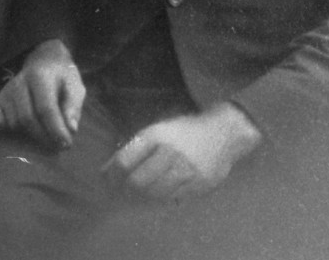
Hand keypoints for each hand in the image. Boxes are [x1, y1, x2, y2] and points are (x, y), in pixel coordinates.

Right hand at [0, 39, 84, 149]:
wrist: (43, 59)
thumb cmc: (62, 76)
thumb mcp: (75, 86)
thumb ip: (73, 107)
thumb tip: (71, 129)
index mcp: (40, 76)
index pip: (45, 108)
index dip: (56, 130)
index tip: (66, 144)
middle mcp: (19, 82)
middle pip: (27, 118)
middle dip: (44, 137)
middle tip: (59, 146)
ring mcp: (6, 91)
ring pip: (14, 122)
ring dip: (31, 135)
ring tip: (47, 137)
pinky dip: (5, 129)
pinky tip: (17, 133)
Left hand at [102, 103, 262, 200]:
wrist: (224, 132)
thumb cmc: (185, 130)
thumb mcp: (159, 129)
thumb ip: (136, 147)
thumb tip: (108, 168)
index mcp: (156, 135)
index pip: (125, 160)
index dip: (111, 174)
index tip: (105, 179)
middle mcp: (170, 152)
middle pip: (138, 180)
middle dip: (124, 188)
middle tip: (119, 191)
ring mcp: (186, 170)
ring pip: (154, 192)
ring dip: (141, 196)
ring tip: (135, 195)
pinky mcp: (198, 184)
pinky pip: (173, 198)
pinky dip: (161, 199)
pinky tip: (156, 196)